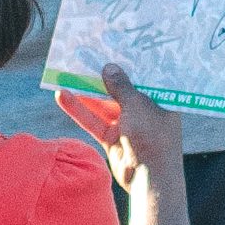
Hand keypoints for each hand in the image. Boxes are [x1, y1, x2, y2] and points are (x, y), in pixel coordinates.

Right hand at [55, 65, 186, 183]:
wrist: (149, 178)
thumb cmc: (152, 136)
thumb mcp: (137, 105)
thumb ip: (121, 87)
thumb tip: (109, 67)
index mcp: (161, 101)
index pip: (144, 78)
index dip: (129, 65)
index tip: (113, 47)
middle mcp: (145, 111)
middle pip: (120, 91)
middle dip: (103, 77)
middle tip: (85, 57)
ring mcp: (128, 125)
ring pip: (104, 105)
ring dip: (86, 92)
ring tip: (67, 72)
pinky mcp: (112, 139)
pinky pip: (94, 121)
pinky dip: (79, 110)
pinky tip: (62, 96)